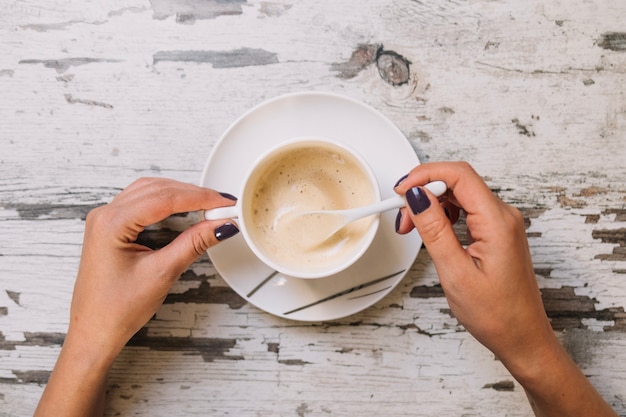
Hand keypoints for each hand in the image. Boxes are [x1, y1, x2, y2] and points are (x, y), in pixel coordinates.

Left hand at [70, 177, 237, 354]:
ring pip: (149, 191)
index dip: (200, 198)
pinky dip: (166, 202)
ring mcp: (105, 220)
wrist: (95, 331)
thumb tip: (220, 226)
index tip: (224, 202)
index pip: (165, 198)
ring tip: (208, 206)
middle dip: (193, 194)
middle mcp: (105, 216)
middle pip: (157, 189)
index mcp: (111, 224)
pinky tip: (184, 209)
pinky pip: (142, 202)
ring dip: (180, 194)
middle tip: (222, 206)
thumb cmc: (116, 309)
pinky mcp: (111, 227)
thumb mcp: (162, 273)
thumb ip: (193, 244)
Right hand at [394, 162, 547, 370]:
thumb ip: (434, 229)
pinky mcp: (496, 232)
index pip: (460, 175)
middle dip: (424, 192)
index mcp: (497, 222)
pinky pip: (466, 210)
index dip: (425, 175)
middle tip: (402, 216)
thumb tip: (416, 196)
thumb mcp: (455, 272)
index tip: (401, 189)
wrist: (521, 337)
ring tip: (413, 228)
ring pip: (459, 195)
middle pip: (457, 182)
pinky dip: (443, 215)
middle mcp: (503, 217)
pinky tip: (431, 231)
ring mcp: (501, 223)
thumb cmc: (496, 314)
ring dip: (431, 204)